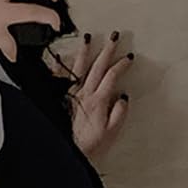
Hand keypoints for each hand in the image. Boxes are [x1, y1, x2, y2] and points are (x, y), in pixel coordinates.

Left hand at [59, 31, 131, 163]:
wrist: (68, 151)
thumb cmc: (89, 145)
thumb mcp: (111, 132)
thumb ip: (119, 113)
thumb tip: (123, 96)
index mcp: (98, 100)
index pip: (112, 76)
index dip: (121, 64)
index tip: (129, 56)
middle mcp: (84, 94)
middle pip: (97, 66)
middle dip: (107, 50)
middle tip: (114, 35)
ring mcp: (71, 95)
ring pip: (78, 68)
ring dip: (84, 51)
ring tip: (87, 37)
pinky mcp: (60, 99)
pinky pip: (59, 79)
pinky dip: (59, 67)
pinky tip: (58, 56)